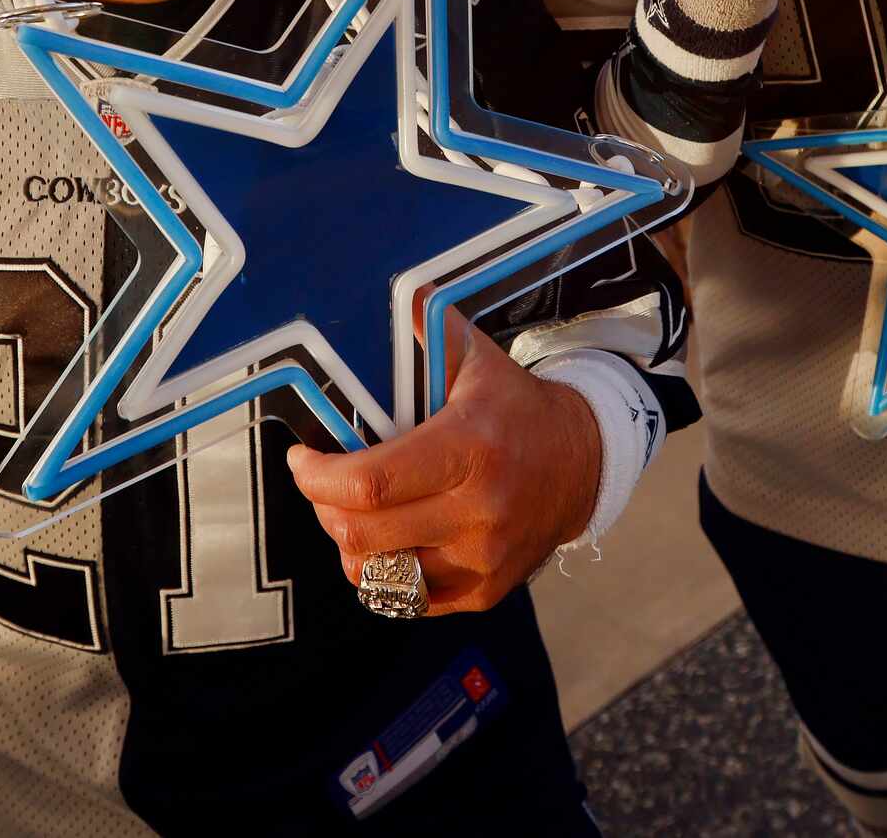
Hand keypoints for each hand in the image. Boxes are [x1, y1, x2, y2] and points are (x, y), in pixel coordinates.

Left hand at [286, 318, 601, 615]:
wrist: (583, 463)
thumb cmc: (515, 407)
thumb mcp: (477, 357)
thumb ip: (428, 326)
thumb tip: (394, 288)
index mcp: (471, 448)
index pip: (371, 483)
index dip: (318, 477)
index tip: (303, 457)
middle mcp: (479, 512)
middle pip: (362, 536)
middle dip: (325, 507)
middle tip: (322, 482)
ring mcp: (482, 559)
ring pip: (376, 575)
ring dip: (350, 543)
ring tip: (355, 510)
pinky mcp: (483, 591)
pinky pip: (406, 598)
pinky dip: (384, 570)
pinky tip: (392, 536)